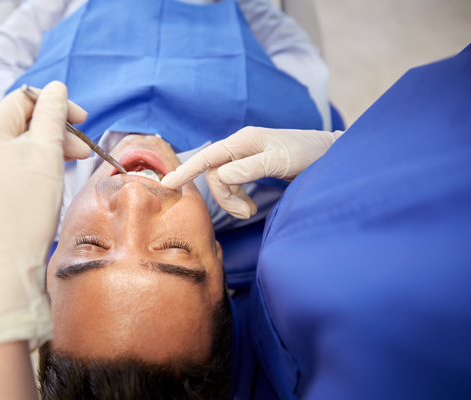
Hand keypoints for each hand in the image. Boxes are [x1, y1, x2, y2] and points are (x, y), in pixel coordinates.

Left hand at [0, 81, 87, 373]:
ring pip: (12, 150)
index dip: (58, 107)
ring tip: (64, 172)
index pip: (25, 99)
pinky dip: (26, 173)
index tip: (83, 122)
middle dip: (54, 134)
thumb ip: (52, 115)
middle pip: (18, 125)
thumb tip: (56, 88)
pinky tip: (42, 190)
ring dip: (42, 154)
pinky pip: (2, 172)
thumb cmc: (23, 213)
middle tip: (81, 153)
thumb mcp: (46, 154)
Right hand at [161, 127, 342, 218]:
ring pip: (223, 181)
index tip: (166, 185)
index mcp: (244, 141)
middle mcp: (241, 146)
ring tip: (250, 212)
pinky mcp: (251, 166)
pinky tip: (250, 206)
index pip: (208, 157)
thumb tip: (222, 176)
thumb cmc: (308, 153)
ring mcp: (245, 156)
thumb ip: (250, 168)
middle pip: (215, 174)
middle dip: (225, 198)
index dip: (186, 171)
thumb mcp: (280, 161)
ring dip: (232, 200)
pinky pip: (233, 183)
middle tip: (246, 214)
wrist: (328, 153)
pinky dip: (238, 197)